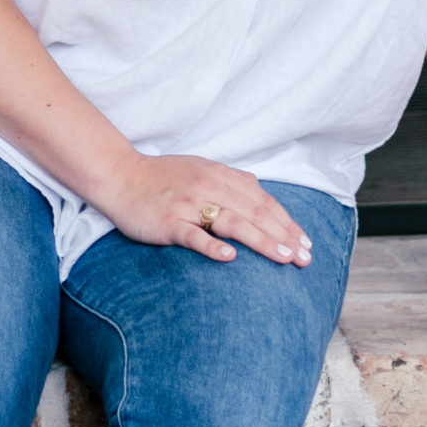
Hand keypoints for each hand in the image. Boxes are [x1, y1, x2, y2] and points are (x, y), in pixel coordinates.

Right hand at [103, 153, 312, 266]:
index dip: (287, 223)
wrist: (120, 176)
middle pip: (255, 212)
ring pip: (233, 222)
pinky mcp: (168, 221)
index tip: (306, 243)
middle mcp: (209, 187)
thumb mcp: (201, 168)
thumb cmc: (162, 176)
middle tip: (305, 258)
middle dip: (284, 236)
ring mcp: (188, 204)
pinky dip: (212, 245)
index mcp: (220, 175)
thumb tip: (258, 186)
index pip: (263, 201)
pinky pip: (193, 234)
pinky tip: (230, 258)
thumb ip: (231, 179)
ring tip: (284, 257)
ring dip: (262, 240)